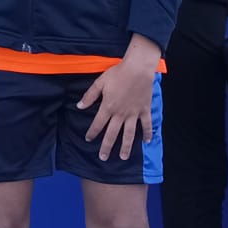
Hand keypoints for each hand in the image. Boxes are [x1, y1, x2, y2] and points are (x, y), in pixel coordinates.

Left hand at [78, 34, 161, 159]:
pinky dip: (147, 133)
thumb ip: (90, 96)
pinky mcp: (144, 110)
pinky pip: (146, 125)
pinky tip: (147, 142)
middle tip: (103, 158)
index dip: (92, 132)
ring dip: (126, 147)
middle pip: (112, 134)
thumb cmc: (118, 73)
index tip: (88, 139)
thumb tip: (79, 106)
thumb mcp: (100, 82)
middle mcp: (120, 114)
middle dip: (107, 147)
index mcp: (108, 107)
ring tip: (124, 157)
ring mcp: (134, 113)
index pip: (98, 124)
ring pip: (129, 134)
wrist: (138, 69)